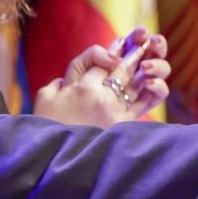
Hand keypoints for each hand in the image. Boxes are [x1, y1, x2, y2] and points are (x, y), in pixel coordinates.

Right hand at [33, 28, 170, 126]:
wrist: (60, 157)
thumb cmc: (48, 126)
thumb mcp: (45, 97)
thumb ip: (58, 83)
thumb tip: (67, 79)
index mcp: (83, 88)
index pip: (100, 62)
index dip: (111, 51)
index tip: (120, 41)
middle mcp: (102, 97)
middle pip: (122, 70)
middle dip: (133, 54)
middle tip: (142, 43)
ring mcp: (116, 111)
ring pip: (135, 84)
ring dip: (144, 69)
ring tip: (149, 58)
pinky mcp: (124, 125)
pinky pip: (142, 104)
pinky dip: (150, 91)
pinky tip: (152, 82)